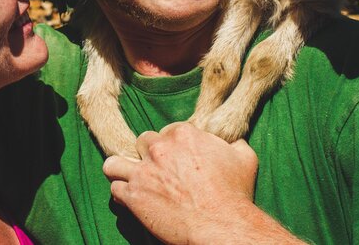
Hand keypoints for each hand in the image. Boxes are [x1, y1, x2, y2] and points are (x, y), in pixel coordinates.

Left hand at [103, 122, 300, 243]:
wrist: (223, 227)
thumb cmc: (235, 194)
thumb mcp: (244, 158)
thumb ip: (233, 142)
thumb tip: (231, 137)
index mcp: (182, 134)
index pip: (167, 131)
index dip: (172, 146)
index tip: (178, 160)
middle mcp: (159, 148)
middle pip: (142, 143)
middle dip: (150, 156)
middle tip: (160, 173)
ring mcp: (143, 172)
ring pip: (115, 163)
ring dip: (123, 171)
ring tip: (132, 180)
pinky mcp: (133, 195)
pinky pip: (114, 189)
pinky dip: (122, 195)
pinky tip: (133, 201)